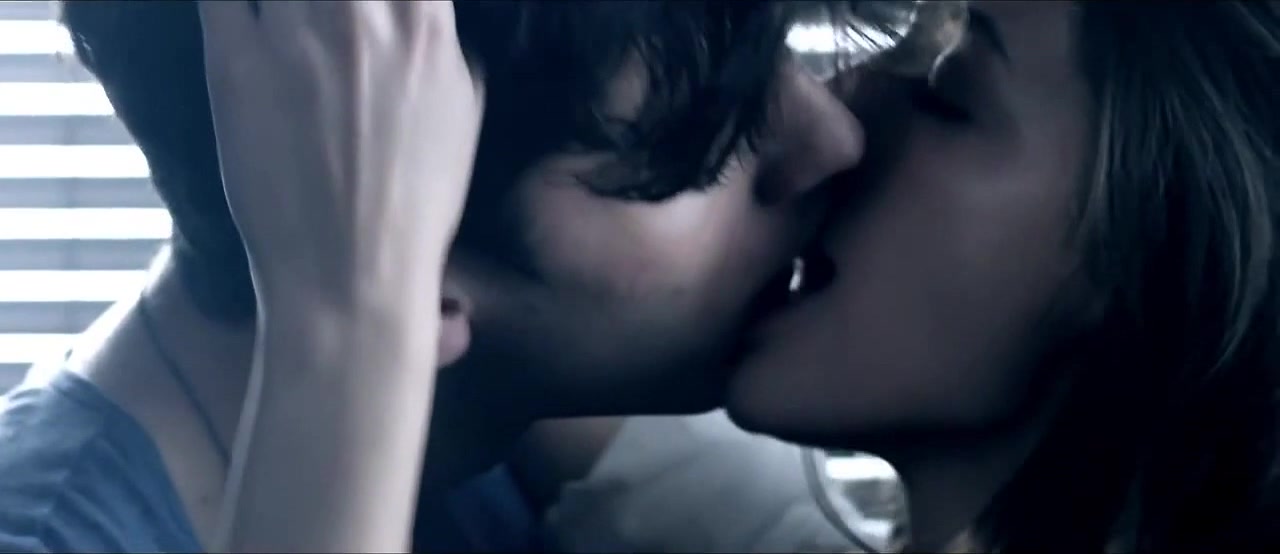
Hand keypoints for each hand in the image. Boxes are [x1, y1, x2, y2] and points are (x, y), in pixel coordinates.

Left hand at [199, 0, 483, 312]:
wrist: (351, 270)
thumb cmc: (417, 200)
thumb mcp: (465, 111)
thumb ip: (447, 43)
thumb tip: (432, 15)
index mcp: (424, 24)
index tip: (372, 2)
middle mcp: (358, 13)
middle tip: (327, 13)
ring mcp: (290, 32)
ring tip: (291, 20)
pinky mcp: (231, 60)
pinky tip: (246, 13)